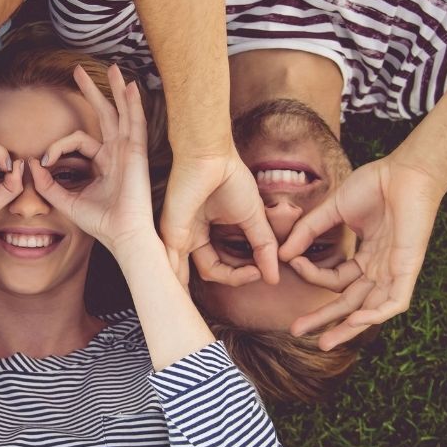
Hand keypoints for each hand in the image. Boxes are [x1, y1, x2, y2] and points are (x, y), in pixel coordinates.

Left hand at [28, 65, 154, 250]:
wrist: (122, 234)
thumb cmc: (100, 222)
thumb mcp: (66, 200)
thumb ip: (47, 184)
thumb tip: (29, 164)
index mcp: (103, 162)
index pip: (78, 140)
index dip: (57, 147)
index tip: (43, 162)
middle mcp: (116, 153)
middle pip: (104, 115)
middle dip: (92, 92)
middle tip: (78, 71)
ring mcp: (128, 151)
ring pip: (121, 113)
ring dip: (116, 90)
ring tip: (112, 68)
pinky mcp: (137, 152)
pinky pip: (135, 123)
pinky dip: (133, 104)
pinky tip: (131, 87)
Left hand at [160, 148, 278, 286]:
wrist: (211, 157)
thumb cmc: (230, 179)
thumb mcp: (253, 218)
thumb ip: (263, 246)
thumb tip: (275, 276)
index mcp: (204, 233)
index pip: (220, 267)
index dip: (242, 274)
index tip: (262, 271)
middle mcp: (188, 237)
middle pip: (207, 272)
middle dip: (231, 280)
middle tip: (253, 276)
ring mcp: (177, 237)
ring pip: (187, 275)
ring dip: (205, 288)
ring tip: (235, 286)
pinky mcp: (171, 233)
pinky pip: (174, 267)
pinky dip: (185, 283)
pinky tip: (199, 289)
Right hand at [279, 155, 444, 348]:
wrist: (404, 172)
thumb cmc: (374, 185)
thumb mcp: (332, 210)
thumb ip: (307, 232)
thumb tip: (282, 254)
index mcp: (365, 256)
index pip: (334, 278)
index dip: (311, 274)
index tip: (292, 261)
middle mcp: (379, 268)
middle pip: (350, 303)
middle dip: (325, 319)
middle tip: (297, 331)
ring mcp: (394, 270)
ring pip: (370, 309)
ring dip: (348, 327)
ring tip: (325, 343)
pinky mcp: (408, 268)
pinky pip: (394, 301)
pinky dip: (376, 314)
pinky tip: (356, 320)